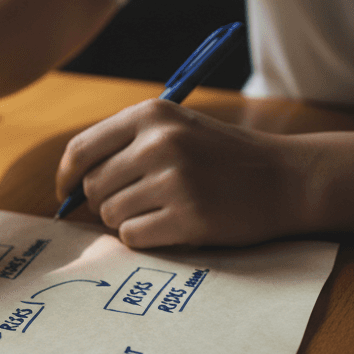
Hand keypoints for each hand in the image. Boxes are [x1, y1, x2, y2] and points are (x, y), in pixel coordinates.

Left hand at [56, 99, 312, 247]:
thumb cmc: (222, 158)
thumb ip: (123, 147)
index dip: (66, 178)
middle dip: (104, 203)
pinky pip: (133, 237)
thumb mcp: (175, 130)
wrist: (287, 178)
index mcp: (151, 115)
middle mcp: (160, 143)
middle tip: (136, 203)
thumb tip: (70, 186)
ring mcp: (175, 180)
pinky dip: (146, 238)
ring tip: (162, 210)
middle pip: (93, 188)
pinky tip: (173, 226)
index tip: (66, 194)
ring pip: (110, 215)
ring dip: (128, 221)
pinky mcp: (188, 217)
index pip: (80, 150)